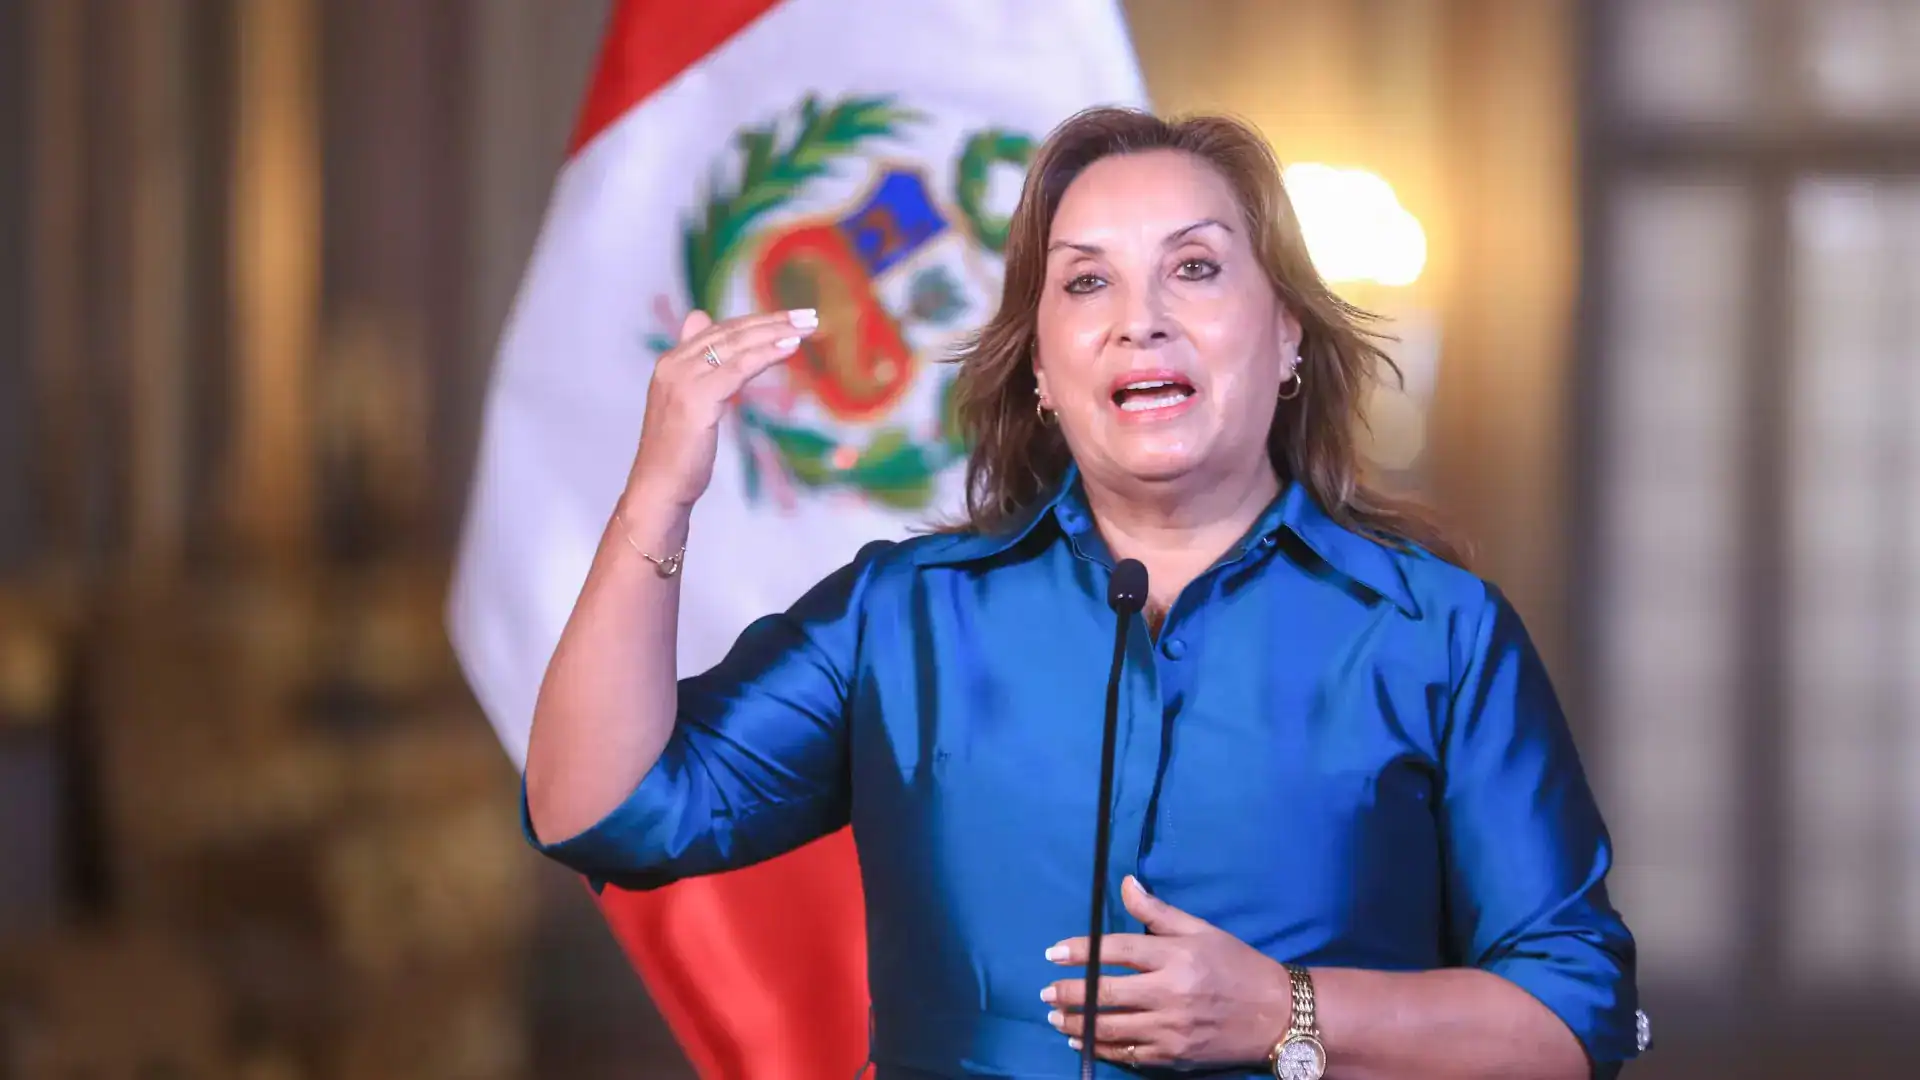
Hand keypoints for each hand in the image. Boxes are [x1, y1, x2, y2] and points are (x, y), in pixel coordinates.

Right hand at [624, 308, 818, 509]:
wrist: (659, 487)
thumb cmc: (678, 453)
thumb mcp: (688, 401)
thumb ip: (696, 363)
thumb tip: (699, 317)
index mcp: (670, 362)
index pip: (719, 331)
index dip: (755, 321)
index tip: (788, 317)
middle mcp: (673, 364)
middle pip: (730, 333)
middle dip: (772, 321)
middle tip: (807, 315)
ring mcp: (683, 379)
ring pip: (737, 346)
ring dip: (776, 332)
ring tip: (807, 325)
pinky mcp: (697, 398)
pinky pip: (739, 368)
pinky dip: (767, 354)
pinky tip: (790, 347)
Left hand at [1042, 876, 1293, 1069]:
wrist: (1276, 1016)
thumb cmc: (1236, 965)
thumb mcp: (1202, 931)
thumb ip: (1159, 912)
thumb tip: (1126, 884)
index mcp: (1176, 956)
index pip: (1116, 949)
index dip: (1079, 950)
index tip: (1052, 953)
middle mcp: (1170, 992)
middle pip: (1104, 992)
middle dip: (1068, 993)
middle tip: (1045, 992)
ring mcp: (1171, 1029)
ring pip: (1110, 1026)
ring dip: (1075, 1023)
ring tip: (1055, 1018)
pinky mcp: (1174, 1056)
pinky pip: (1128, 1053)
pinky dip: (1100, 1048)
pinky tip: (1081, 1042)